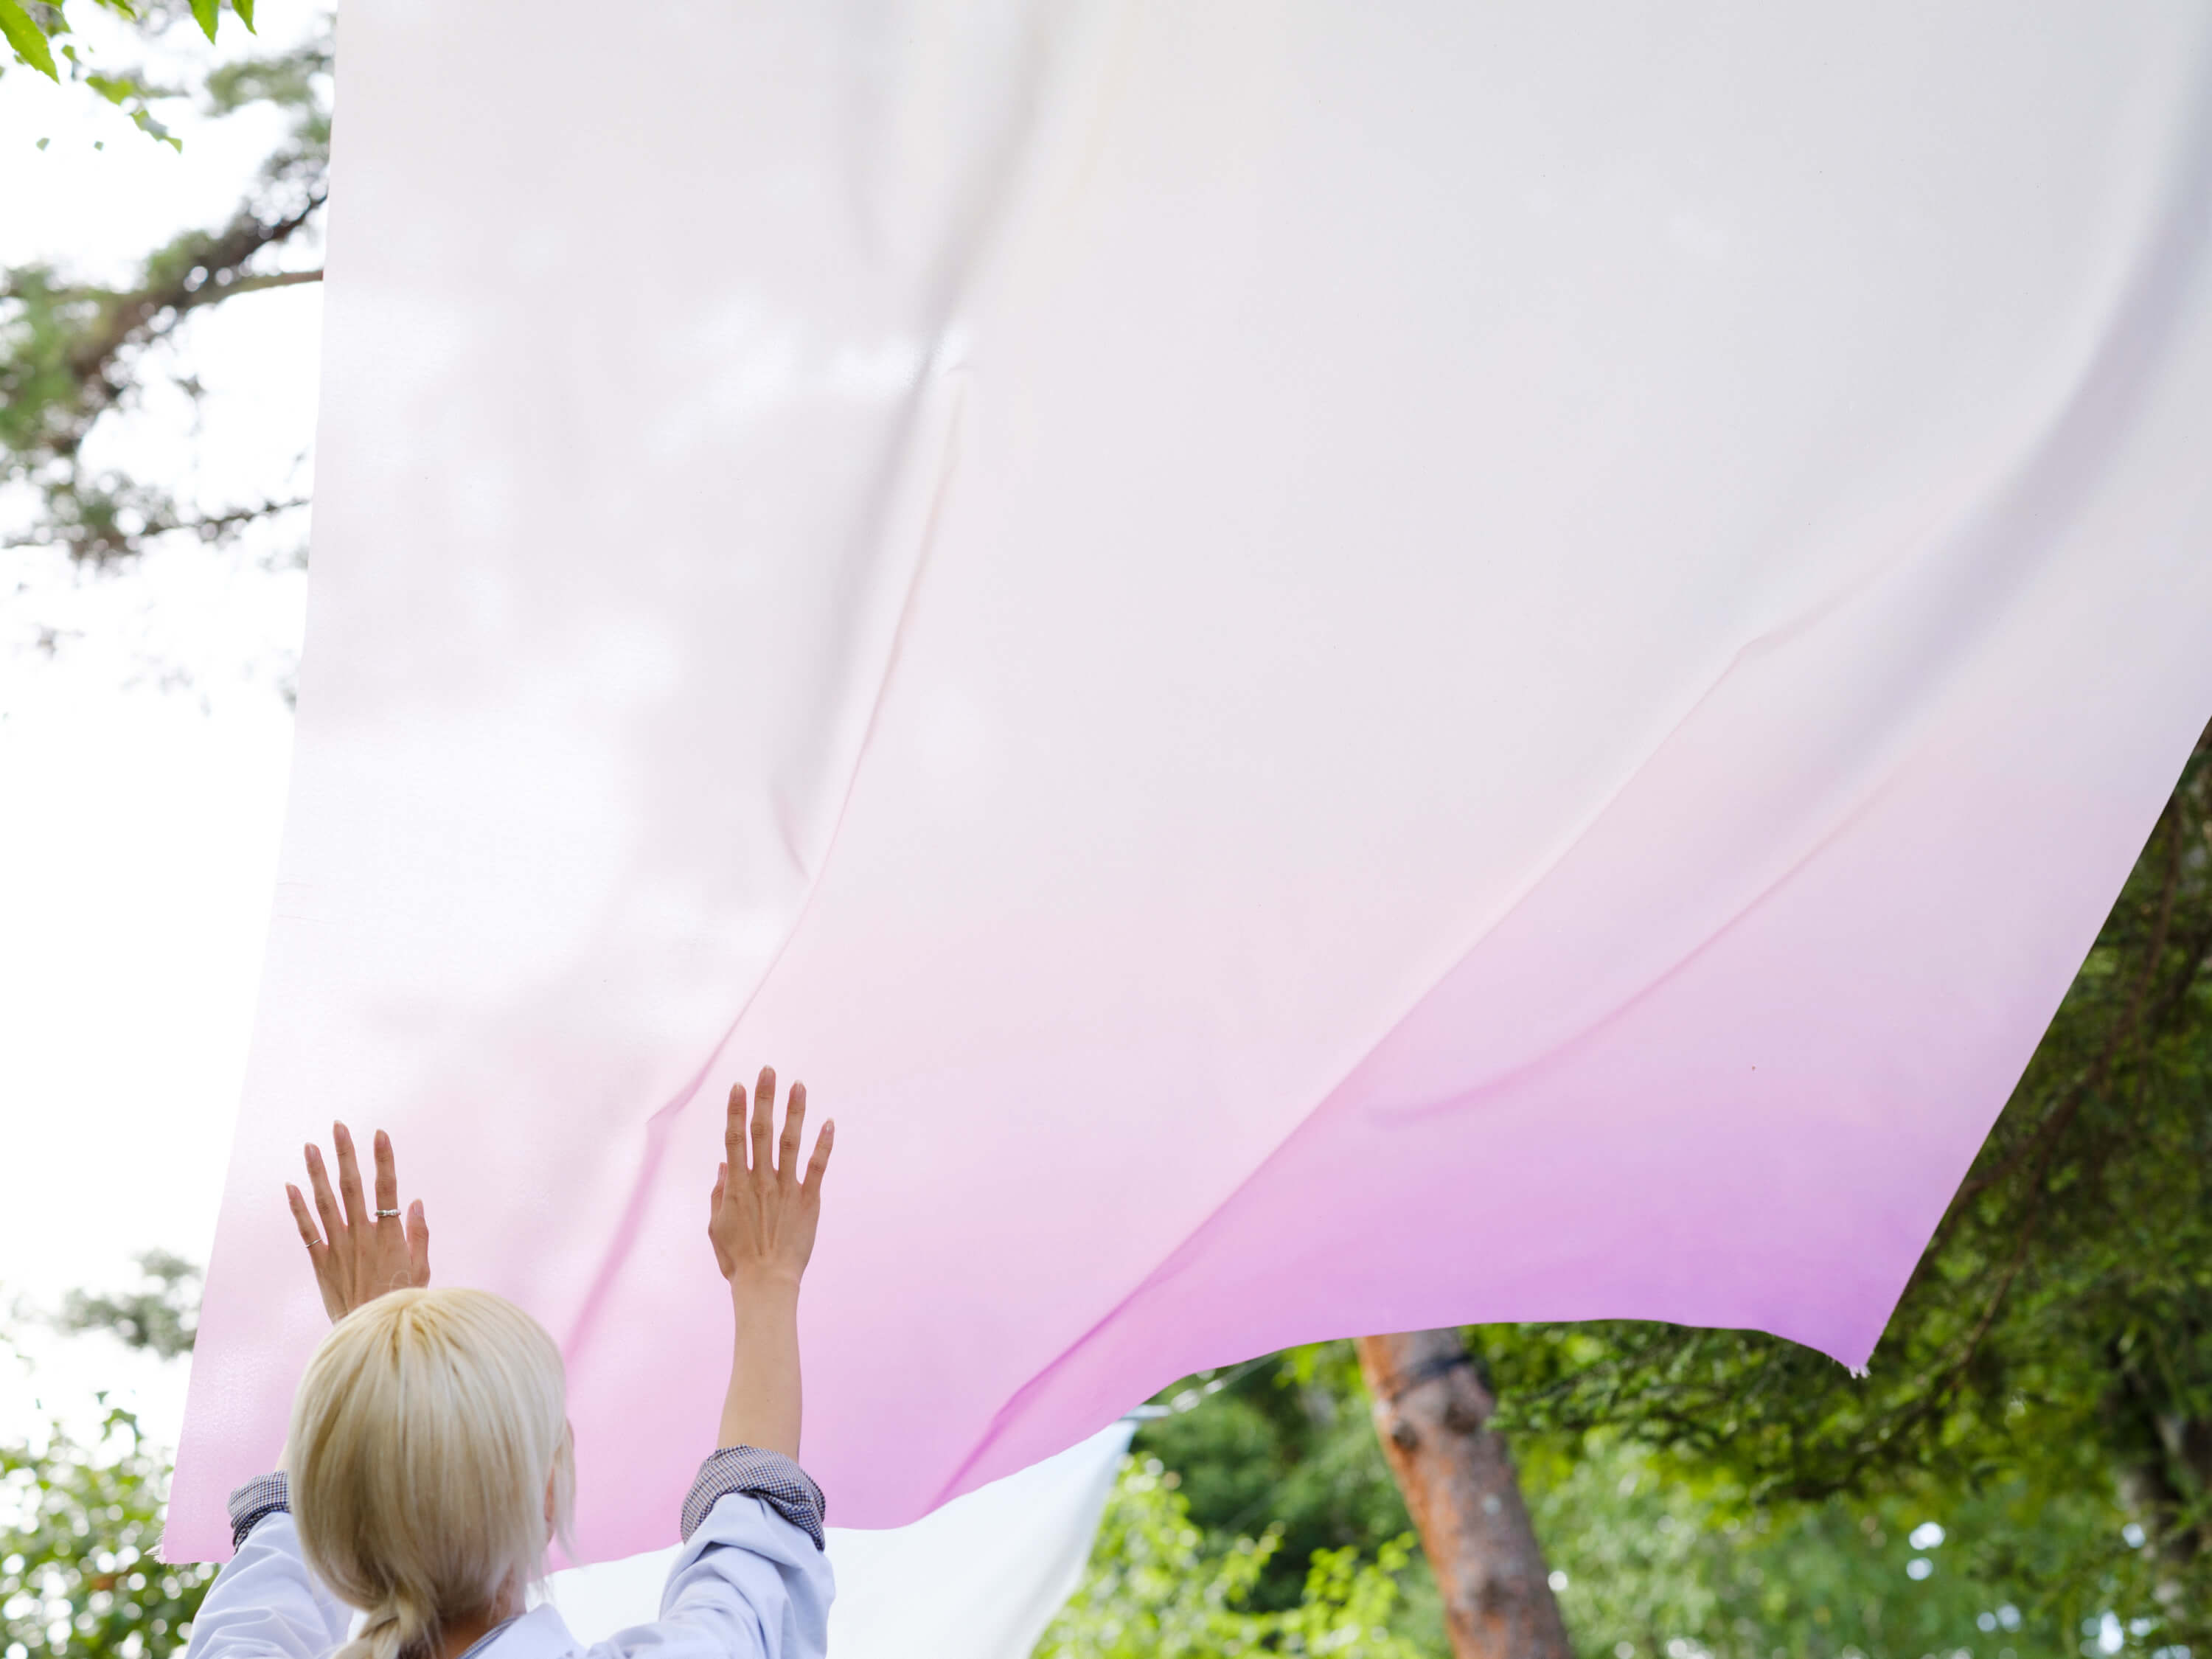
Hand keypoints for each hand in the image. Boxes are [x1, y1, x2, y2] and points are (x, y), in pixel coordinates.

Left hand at [286, 1123, 430, 1322]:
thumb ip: (419, 1235)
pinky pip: (307, 1231)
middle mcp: (361, 1236)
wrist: (372, 1334)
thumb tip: (416, 1203)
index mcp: (389, 1235)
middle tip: (338, 1126)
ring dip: (317, 1172)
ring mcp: (338, 1248)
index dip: (384, 1159)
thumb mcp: (422, 1269)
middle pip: (352, 1186)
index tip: (379, 1133)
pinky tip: (290, 1186)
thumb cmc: (402, 1302)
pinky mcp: (321, 1263)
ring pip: (326, 1202)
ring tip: (310, 1146)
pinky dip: (297, 1208)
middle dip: (345, 1154)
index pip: (388, 1188)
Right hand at [708, 1067, 832, 1292]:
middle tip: (768, 1071)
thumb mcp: (716, 1227)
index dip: (736, 1111)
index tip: (738, 1086)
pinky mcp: (808, 1200)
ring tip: (798, 1084)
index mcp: (736, 1186)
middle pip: (761, 1132)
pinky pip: (817, 1167)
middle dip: (764, 1099)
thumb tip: (722, 1165)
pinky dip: (824, 1144)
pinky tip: (830, 1122)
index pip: (734, 1139)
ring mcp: (785, 1189)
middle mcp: (760, 1181)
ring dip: (794, 1112)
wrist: (766, 1284)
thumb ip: (718, 1194)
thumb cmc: (738, 1259)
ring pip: (790, 1142)